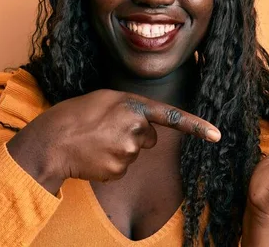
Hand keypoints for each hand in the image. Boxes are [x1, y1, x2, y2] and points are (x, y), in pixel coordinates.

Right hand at [7, 89, 220, 192]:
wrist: (51, 142)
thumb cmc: (74, 115)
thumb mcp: (104, 99)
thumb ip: (129, 108)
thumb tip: (143, 127)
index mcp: (132, 104)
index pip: (171, 116)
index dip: (196, 126)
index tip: (217, 135)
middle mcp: (135, 127)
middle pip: (148, 138)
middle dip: (132, 136)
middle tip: (105, 130)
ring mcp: (127, 151)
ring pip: (134, 154)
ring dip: (118, 149)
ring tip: (95, 141)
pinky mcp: (118, 169)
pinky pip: (122, 168)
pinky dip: (110, 164)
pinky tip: (93, 155)